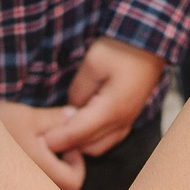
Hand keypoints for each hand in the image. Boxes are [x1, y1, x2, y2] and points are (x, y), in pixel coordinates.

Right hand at [0, 100, 85, 189]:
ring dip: (44, 165)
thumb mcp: (32, 117)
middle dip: (60, 165)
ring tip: (32, 143)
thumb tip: (75, 117)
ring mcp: (15, 189)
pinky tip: (18, 149)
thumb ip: (58, 119)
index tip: (66, 145)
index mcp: (41, 172)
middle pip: (58, 186)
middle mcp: (30, 187)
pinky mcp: (3, 185)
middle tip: (49, 143)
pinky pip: (26, 184)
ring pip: (42, 184)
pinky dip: (29, 169)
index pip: (74, 183)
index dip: (77, 164)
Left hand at [45, 38, 164, 157]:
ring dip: (80, 143)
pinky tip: (79, 126)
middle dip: (67, 144)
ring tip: (61, 130)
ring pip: (100, 146)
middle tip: (46, 135)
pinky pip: (109, 139)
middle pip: (88, 146)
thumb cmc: (121, 48)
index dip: (57, 139)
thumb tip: (71, 109)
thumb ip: (78, 91)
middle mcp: (122, 121)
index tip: (40, 141)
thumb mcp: (92, 64)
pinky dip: (92, 139)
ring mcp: (128, 120)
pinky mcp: (130, 116)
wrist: (150, 42)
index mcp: (112, 109)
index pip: (78, 133)